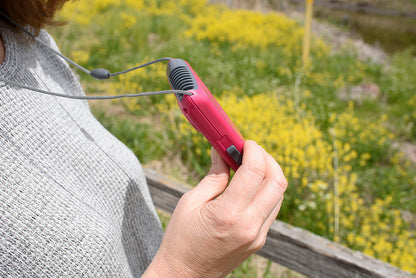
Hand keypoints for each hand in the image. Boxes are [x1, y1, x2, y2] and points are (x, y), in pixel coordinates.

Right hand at [143, 140, 287, 277]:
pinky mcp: (259, 241)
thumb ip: (214, 176)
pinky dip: (266, 191)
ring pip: (279, 195)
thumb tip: (223, 153)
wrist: (185, 274)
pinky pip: (272, 209)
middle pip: (277, 182)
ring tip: (251, 166)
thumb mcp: (191, 202)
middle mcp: (249, 226)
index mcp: (228, 214)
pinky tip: (250, 186)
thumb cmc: (181, 238)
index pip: (254, 172)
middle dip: (268, 159)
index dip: (253, 151)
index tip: (245, 142)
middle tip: (252, 151)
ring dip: (270, 175)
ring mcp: (257, 236)